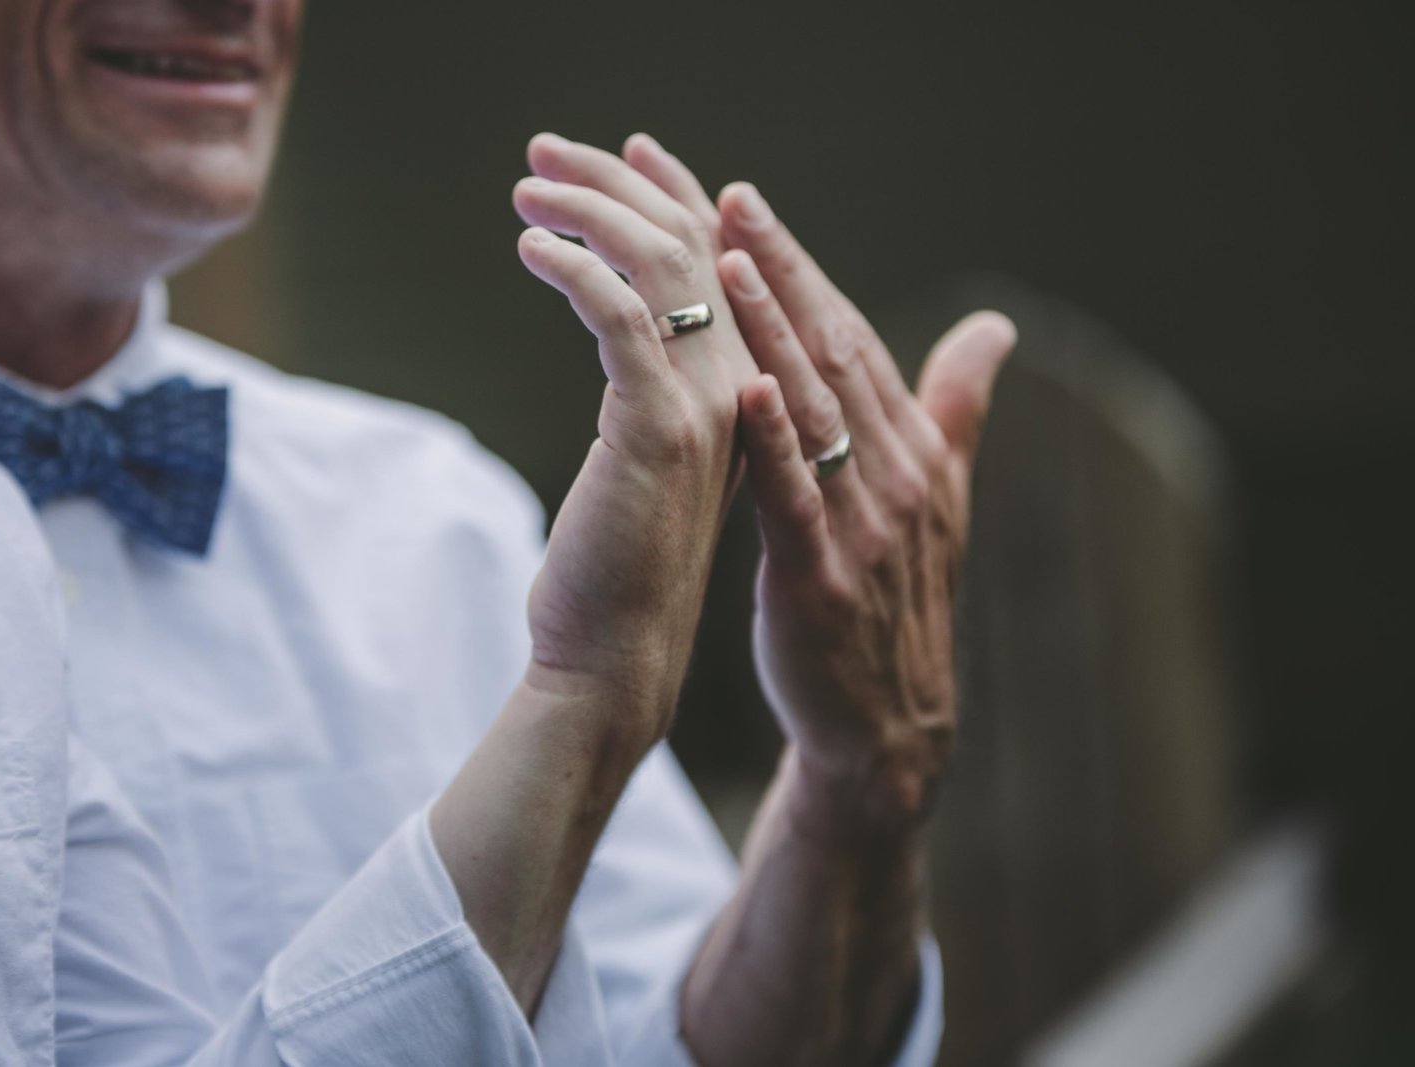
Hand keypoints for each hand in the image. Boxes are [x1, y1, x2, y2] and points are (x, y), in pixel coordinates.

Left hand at [510, 134, 758, 750]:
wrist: (633, 674)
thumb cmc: (648, 583)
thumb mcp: (683, 487)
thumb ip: (692, 415)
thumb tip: (652, 376)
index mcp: (778, 404)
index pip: (748, 278)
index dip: (693, 206)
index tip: (640, 156)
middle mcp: (767, 398)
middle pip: (717, 255)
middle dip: (639, 184)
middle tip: (562, 147)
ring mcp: (724, 418)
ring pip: (679, 274)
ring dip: (598, 212)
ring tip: (531, 183)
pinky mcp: (663, 440)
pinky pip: (628, 326)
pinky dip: (580, 273)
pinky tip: (531, 253)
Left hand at [617, 136, 1015, 831]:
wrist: (886, 725)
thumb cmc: (899, 603)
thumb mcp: (939, 502)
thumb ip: (957, 408)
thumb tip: (997, 326)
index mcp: (916, 452)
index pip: (856, 340)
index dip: (805, 272)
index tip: (754, 208)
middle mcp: (898, 478)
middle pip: (836, 356)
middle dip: (782, 275)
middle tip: (733, 201)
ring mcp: (864, 529)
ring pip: (816, 412)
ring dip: (773, 332)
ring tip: (727, 265)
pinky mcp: (822, 581)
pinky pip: (797, 499)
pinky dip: (776, 440)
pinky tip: (747, 387)